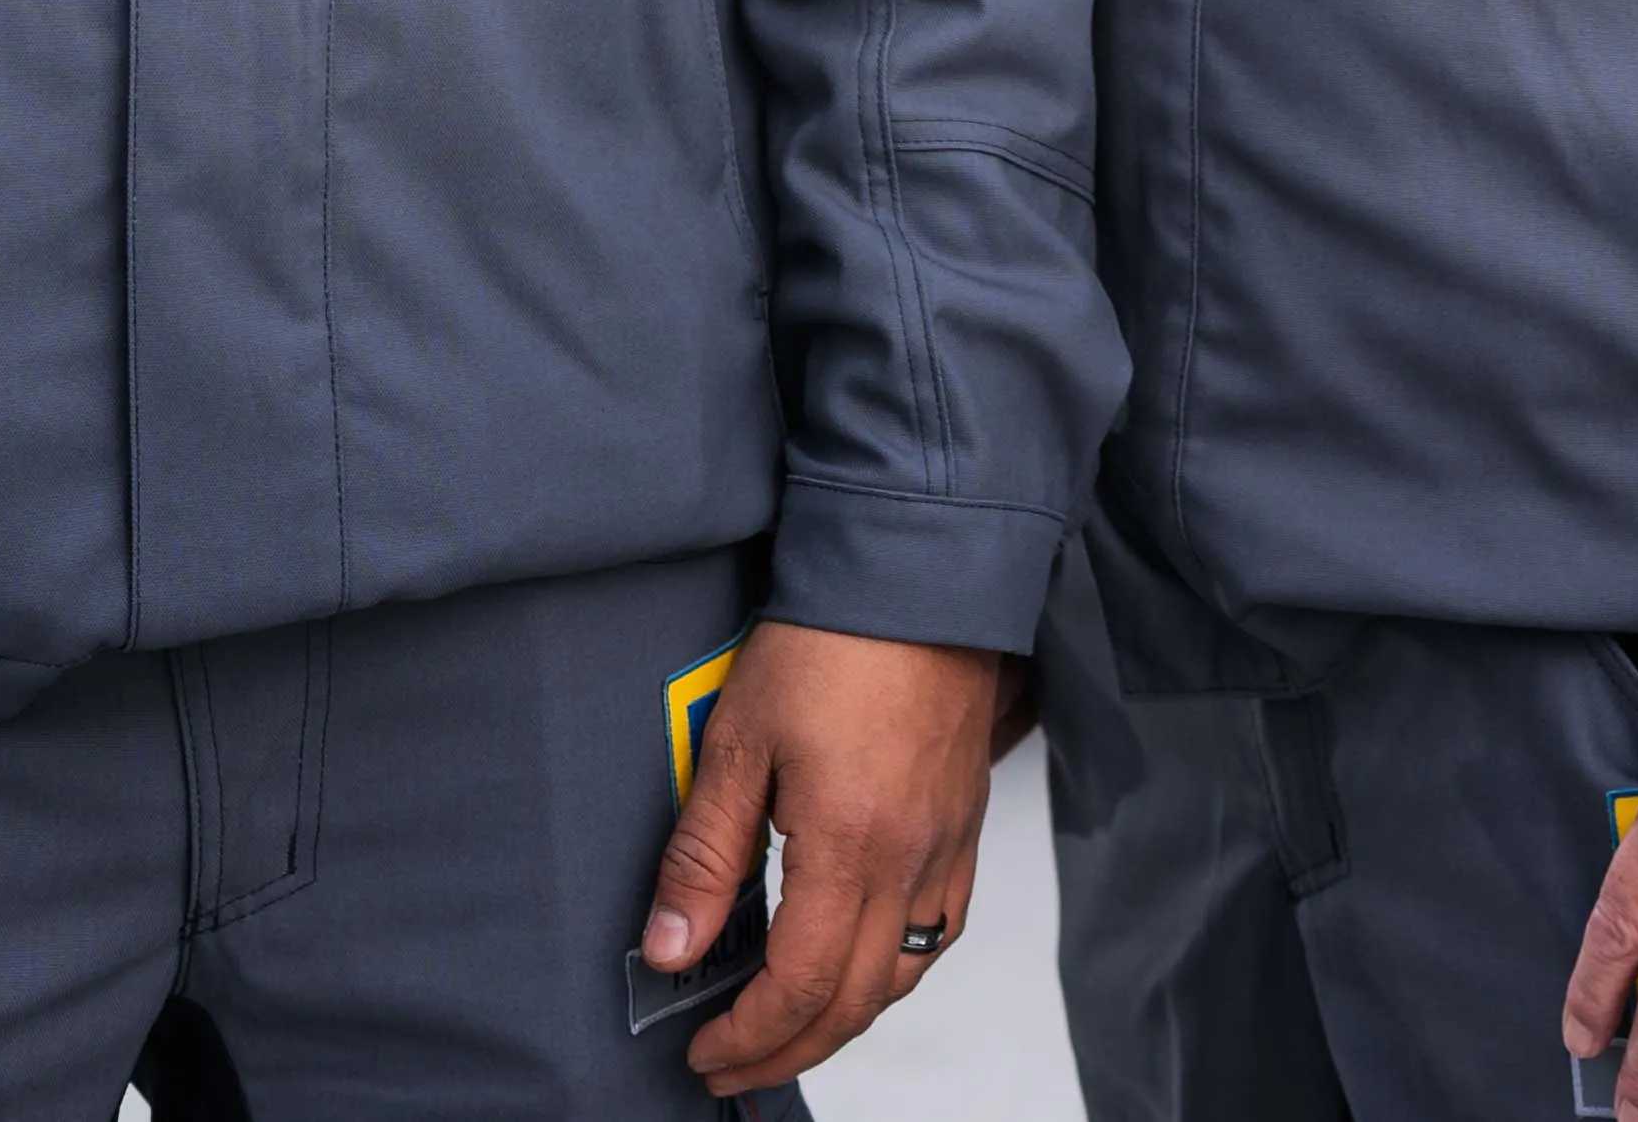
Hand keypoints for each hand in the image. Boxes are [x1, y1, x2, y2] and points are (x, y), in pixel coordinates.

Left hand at [640, 621, 1012, 1096]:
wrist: (918, 572)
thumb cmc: (829, 642)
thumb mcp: (737, 744)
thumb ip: (704, 856)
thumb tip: (672, 950)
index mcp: (850, 850)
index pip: (799, 986)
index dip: (748, 1036)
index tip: (704, 1051)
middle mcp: (910, 862)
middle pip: (855, 1002)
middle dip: (789, 1050)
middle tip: (733, 1066)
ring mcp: (946, 844)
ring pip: (904, 975)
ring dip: (845, 1020)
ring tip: (790, 1031)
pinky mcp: (964, 820)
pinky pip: (942, 927)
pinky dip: (900, 969)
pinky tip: (867, 964)